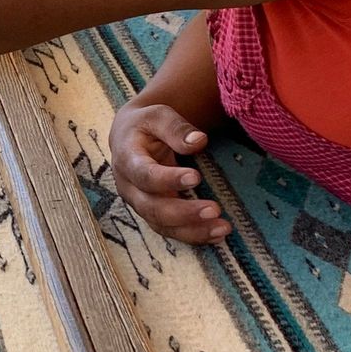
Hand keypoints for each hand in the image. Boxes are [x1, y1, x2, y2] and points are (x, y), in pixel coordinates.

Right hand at [109, 99, 229, 245]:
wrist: (130, 138)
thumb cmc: (147, 125)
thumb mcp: (158, 116)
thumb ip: (176, 128)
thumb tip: (199, 141)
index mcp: (127, 159)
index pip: (144, 174)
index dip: (168, 179)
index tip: (196, 177)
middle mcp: (129, 187)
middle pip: (152, 207)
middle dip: (184, 213)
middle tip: (215, 210)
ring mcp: (140, 203)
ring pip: (161, 225)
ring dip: (192, 231)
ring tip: (223, 228)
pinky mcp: (152, 214)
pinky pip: (170, 230)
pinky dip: (194, 235)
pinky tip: (217, 235)